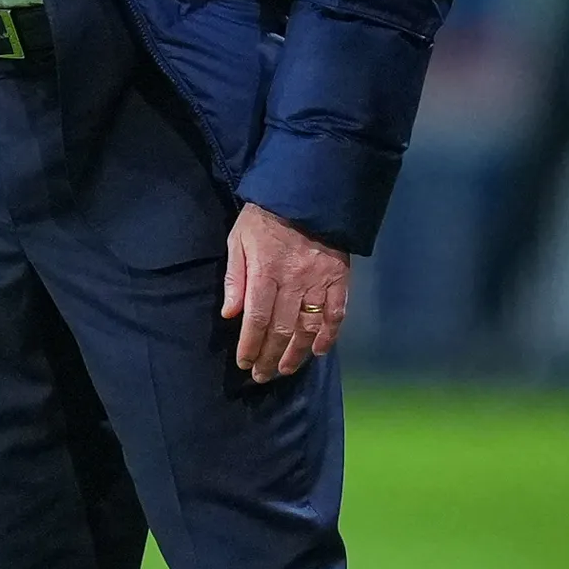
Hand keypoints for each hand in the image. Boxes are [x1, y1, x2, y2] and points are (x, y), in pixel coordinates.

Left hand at [221, 202, 349, 381]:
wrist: (307, 193)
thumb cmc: (265, 218)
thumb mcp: (239, 240)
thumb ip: (235, 277)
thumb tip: (229, 314)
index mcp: (266, 272)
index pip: (257, 319)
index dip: (250, 346)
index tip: (244, 363)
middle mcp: (294, 282)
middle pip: (281, 330)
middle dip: (270, 357)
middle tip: (262, 376)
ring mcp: (319, 282)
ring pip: (309, 327)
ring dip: (297, 354)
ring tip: (286, 370)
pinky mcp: (339, 279)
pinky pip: (336, 314)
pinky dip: (329, 336)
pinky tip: (320, 351)